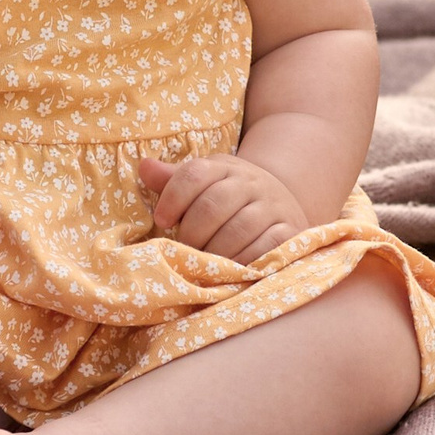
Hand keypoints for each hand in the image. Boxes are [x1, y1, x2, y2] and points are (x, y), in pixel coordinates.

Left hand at [136, 151, 309, 263]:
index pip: (195, 174)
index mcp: (224, 167)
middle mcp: (251, 182)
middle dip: (193, 233)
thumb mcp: (206, 184)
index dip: (173, 197)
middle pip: (214, 203)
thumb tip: (144, 167)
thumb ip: (173, 180)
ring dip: (216, 250)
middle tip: (185, 251)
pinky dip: (245, 259)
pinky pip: (266, 245)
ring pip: (240, 227)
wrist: (283, 204)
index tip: (162, 221)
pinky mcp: (290, 230)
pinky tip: (232, 268)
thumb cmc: (231, 199)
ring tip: (205, 263)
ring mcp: (272, 205)